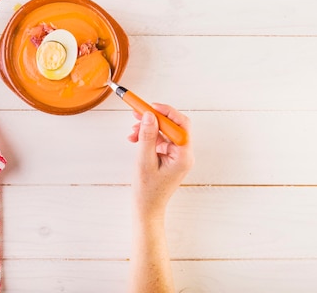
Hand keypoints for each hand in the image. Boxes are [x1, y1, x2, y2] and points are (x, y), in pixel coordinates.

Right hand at [128, 103, 193, 219]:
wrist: (147, 208)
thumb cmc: (147, 191)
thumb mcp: (144, 161)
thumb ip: (147, 136)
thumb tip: (149, 115)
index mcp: (184, 155)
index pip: (181, 125)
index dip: (166, 112)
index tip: (150, 107)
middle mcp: (184, 154)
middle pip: (173, 126)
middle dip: (154, 119)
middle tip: (137, 113)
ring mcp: (178, 156)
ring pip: (165, 133)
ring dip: (148, 129)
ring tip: (132, 133)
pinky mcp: (171, 158)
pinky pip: (161, 141)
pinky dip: (148, 138)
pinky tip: (135, 140)